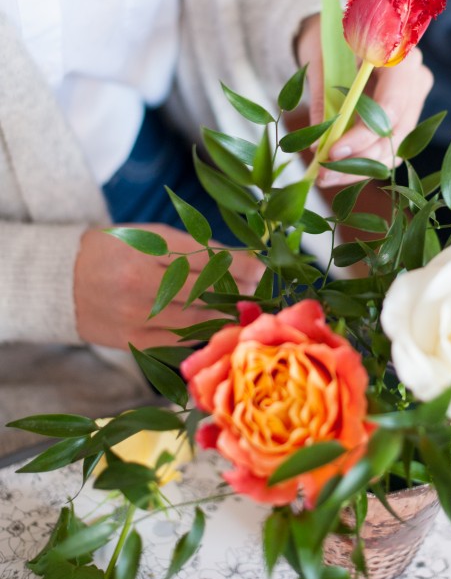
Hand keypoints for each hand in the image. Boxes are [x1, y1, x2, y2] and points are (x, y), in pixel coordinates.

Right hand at [74, 224, 262, 350]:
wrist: (61, 284)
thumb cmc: (111, 251)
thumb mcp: (145, 235)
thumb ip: (189, 246)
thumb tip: (238, 259)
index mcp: (143, 250)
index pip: (204, 258)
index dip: (238, 264)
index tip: (261, 266)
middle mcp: (139, 285)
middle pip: (205, 292)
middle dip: (239, 291)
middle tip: (259, 288)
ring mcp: (136, 318)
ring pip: (196, 321)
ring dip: (227, 316)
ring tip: (245, 307)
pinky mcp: (134, 343)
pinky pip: (180, 342)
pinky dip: (203, 333)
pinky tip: (219, 325)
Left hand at [296, 14, 433, 186]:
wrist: (339, 33)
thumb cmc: (331, 38)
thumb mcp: (322, 62)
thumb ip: (324, 100)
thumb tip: (319, 145)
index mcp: (401, 57)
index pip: (391, 107)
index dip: (363, 135)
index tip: (331, 151)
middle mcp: (415, 80)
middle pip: (395, 134)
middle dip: (359, 160)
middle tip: (322, 173)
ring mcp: (413, 101)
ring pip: (394, 148)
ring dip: (360, 169)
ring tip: (325, 176)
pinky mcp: (403, 117)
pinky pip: (389, 149)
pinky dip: (363, 163)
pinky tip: (337, 170)